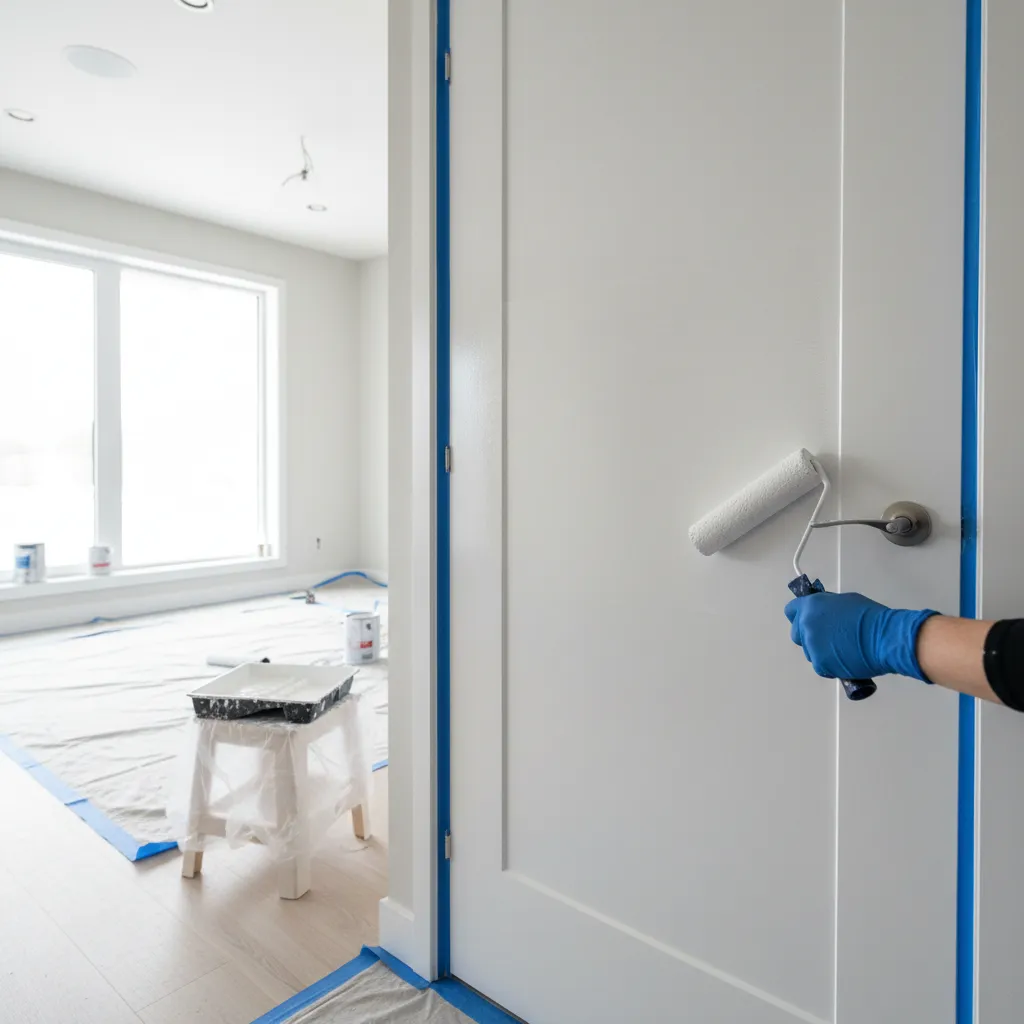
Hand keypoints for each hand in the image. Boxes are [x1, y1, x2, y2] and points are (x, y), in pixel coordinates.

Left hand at [784, 590, 938, 681]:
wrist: (884, 638)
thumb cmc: (871, 618)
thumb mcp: (845, 602)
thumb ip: (827, 608)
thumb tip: (825, 615)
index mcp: (811, 606)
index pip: (791, 611)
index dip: (800, 617)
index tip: (807, 621)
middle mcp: (807, 625)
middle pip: (797, 634)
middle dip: (809, 637)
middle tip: (828, 639)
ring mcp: (812, 646)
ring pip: (810, 652)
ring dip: (821, 652)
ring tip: (843, 650)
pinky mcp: (820, 664)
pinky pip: (821, 667)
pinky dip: (830, 666)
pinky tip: (846, 660)